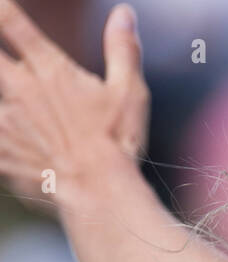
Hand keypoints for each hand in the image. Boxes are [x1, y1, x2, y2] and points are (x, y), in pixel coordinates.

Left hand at [0, 1, 148, 210]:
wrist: (98, 192)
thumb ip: (122, 50)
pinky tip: (6, 141)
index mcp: (48, 68)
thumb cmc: (117, 141)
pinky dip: (0, 141)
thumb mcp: (130, 92)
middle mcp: (17, 87)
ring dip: (0, 104)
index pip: (9, 20)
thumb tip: (124, 13)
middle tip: (1, 62)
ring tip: (8, 110)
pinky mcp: (0, 152)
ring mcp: (3, 120)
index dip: (0, 10)